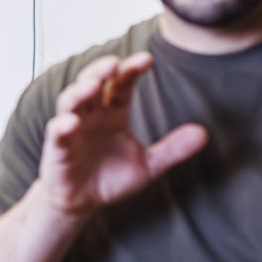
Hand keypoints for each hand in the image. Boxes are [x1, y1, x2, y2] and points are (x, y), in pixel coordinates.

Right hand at [33, 53, 206, 219]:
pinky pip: (57, 133)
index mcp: (112, 113)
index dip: (130, 71)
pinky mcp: (57, 148)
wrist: (84, 202)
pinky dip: (62, 125)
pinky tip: (71, 122)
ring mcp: (72, 129)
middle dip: (100, 71)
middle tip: (114, 63)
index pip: (120, 85)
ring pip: (70, 101)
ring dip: (79, 91)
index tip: (147, 60)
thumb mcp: (148, 165)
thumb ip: (172, 149)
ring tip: (93, 85)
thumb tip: (204, 133)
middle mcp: (90, 115)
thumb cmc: (112, 177)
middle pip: (91, 83)